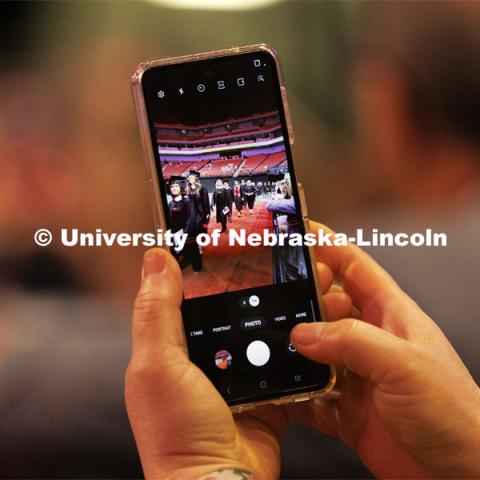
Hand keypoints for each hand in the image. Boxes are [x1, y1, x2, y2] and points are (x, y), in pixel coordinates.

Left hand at [125, 249, 286, 478]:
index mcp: (172, 346)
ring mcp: (236, 373)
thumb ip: (156, 312)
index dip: (204, 267)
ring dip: (278, 309)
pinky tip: (311, 318)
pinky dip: (295, 341)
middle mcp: (203, 357)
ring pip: (258, 329)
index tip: (226, 238)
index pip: (187, 294)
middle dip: (251, 284)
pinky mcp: (265, 388)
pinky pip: (282, 357)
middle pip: (228, 308)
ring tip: (300, 281)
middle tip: (275, 256)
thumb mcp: (157, 366)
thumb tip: (155, 257)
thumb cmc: (176, 432)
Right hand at [290, 222, 479, 478]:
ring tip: (270, 346)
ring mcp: (357, 375)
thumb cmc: (456, 414)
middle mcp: (371, 341)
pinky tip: (280, 392)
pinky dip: (293, 392)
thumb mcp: (403, 363)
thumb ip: (351, 341)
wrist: (464, 476)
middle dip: (301, 300)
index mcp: (391, 315)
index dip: (329, 246)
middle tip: (274, 300)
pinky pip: (310, 393)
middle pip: (326, 306)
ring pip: (313, 349)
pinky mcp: (347, 409)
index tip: (300, 233)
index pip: (355, 267)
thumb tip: (304, 333)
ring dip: (293, 350)